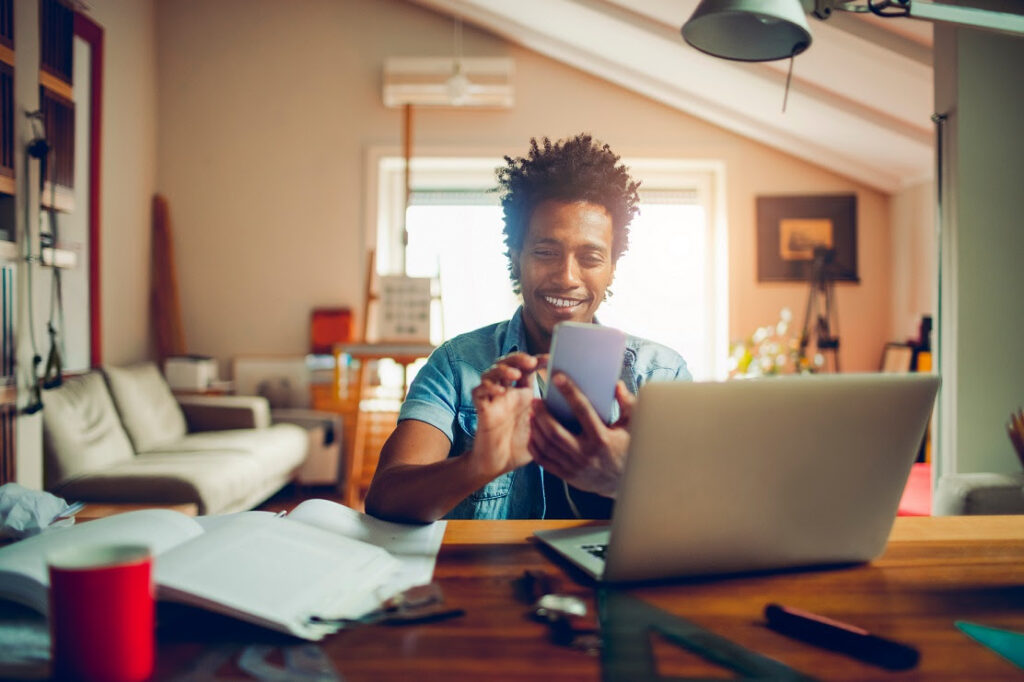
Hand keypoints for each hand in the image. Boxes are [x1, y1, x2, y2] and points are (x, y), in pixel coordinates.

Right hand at [470, 353, 544, 478]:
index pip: (527, 369)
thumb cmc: (521, 447)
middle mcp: (507, 393)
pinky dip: (487, 387)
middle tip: (530, 362)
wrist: (498, 465)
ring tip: (515, 375)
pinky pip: (478, 392)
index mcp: (522, 395)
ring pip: (490, 373)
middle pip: (507, 364)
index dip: (537, 360)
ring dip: (502, 370)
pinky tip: (500, 391)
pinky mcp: (482, 410)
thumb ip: (555, 417)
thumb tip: (580, 408)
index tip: (551, 359)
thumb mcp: (543, 429)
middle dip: (517, 358)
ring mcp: (493, 400)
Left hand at [528, 374, 634, 497]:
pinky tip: (533, 433)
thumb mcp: (634, 425)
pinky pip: (544, 461)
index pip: (582, 410)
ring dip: (536, 428)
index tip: (557, 377)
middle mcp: (587, 454)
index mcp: (603, 438)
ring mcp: (575, 467)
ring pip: (547, 446)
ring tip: (532, 413)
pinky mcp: (568, 476)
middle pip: (555, 431)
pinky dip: (535, 446)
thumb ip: (627, 403)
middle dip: (542, 413)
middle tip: (535, 399)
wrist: (625, 483)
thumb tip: (615, 384)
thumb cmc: (629, 448)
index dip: (569, 391)